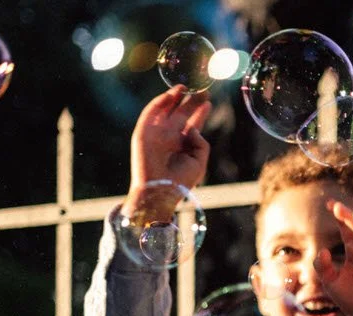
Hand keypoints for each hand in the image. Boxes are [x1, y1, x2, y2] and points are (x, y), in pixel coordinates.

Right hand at [122, 86, 211, 220]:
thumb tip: (192, 128)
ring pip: (165, 110)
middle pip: (181, 114)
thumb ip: (201, 143)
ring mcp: (157, 133)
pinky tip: (169, 95)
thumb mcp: (199, 162)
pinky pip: (150, 114)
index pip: (192, 124)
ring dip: (173, 97)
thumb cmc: (180, 181)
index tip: (208, 101)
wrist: (160, 191)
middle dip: (190, 101)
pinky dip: (159, 103)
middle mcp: (170, 137)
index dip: (200, 112)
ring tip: (184, 86)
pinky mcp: (144, 132)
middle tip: (201, 89)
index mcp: (183, 145)